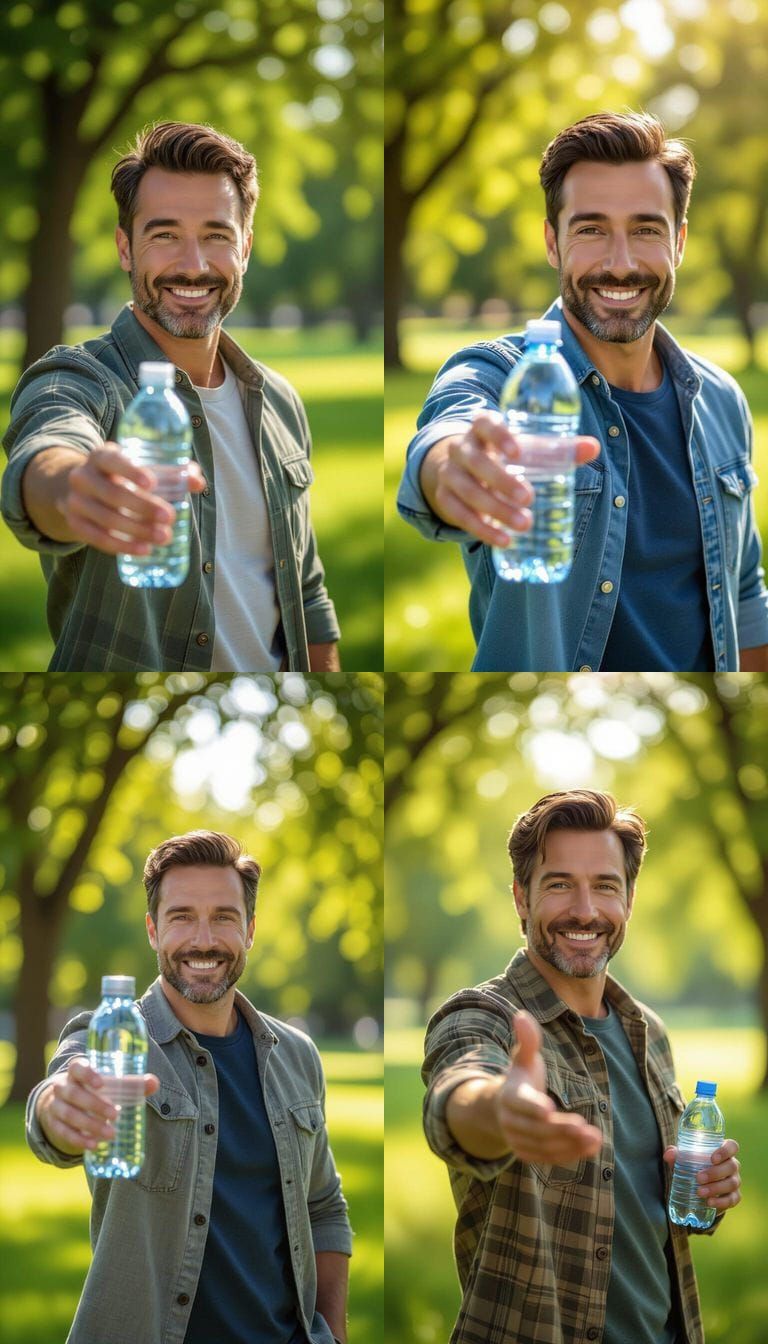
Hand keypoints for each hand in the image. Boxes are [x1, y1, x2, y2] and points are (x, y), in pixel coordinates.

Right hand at [38, 1055, 159, 1154]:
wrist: (64, 1101)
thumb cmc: (94, 1089)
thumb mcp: (109, 1083)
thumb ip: (131, 1083)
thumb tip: (153, 1083)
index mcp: (76, 1071)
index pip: (77, 1067)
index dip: (87, 1074)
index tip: (101, 1084)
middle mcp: (62, 1086)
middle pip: (73, 1093)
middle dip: (94, 1105)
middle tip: (115, 1114)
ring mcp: (54, 1105)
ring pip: (68, 1114)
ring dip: (89, 1125)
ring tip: (110, 1134)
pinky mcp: (53, 1123)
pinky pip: (62, 1131)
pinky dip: (78, 1139)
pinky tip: (93, 1145)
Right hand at [60, 442, 205, 555]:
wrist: (81, 490)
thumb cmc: (121, 477)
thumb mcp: (139, 468)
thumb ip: (171, 473)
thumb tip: (198, 481)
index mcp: (101, 457)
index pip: (112, 460)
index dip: (130, 471)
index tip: (151, 483)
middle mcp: (83, 477)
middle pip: (112, 494)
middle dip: (143, 507)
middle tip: (170, 517)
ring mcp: (75, 502)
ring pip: (107, 519)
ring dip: (137, 530)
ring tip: (164, 537)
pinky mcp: (75, 524)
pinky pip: (98, 538)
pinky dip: (122, 546)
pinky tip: (144, 549)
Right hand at [423, 412, 600, 545]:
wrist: (461, 468)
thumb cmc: (504, 455)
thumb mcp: (527, 448)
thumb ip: (558, 449)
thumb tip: (593, 448)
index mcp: (481, 428)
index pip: (485, 424)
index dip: (499, 436)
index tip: (517, 453)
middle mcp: (461, 448)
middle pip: (476, 462)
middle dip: (501, 481)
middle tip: (528, 498)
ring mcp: (449, 474)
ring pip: (467, 491)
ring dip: (495, 510)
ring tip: (523, 525)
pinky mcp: (444, 499)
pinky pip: (458, 514)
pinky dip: (480, 529)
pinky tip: (503, 540)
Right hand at [493, 1010, 602, 1164]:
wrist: (504, 1108)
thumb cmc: (521, 1077)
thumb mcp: (523, 1058)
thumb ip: (527, 1040)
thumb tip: (521, 1015)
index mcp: (509, 1096)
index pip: (521, 1103)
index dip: (534, 1107)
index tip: (550, 1109)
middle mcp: (511, 1122)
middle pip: (536, 1128)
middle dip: (561, 1129)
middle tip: (585, 1127)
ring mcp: (518, 1141)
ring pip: (545, 1146)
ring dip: (570, 1144)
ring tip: (596, 1138)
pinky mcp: (529, 1154)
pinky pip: (550, 1158)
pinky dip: (570, 1155)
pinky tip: (591, 1148)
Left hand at [663, 1139, 740, 1211]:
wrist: (700, 1185)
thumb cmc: (694, 1165)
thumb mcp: (686, 1159)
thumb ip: (677, 1154)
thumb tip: (668, 1155)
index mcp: (723, 1151)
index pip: (732, 1146)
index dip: (725, 1151)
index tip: (713, 1158)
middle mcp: (733, 1165)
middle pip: (731, 1166)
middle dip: (715, 1173)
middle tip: (698, 1178)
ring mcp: (735, 1181)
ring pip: (732, 1183)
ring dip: (716, 1188)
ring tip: (699, 1192)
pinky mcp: (734, 1196)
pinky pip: (732, 1199)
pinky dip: (721, 1202)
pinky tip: (710, 1203)